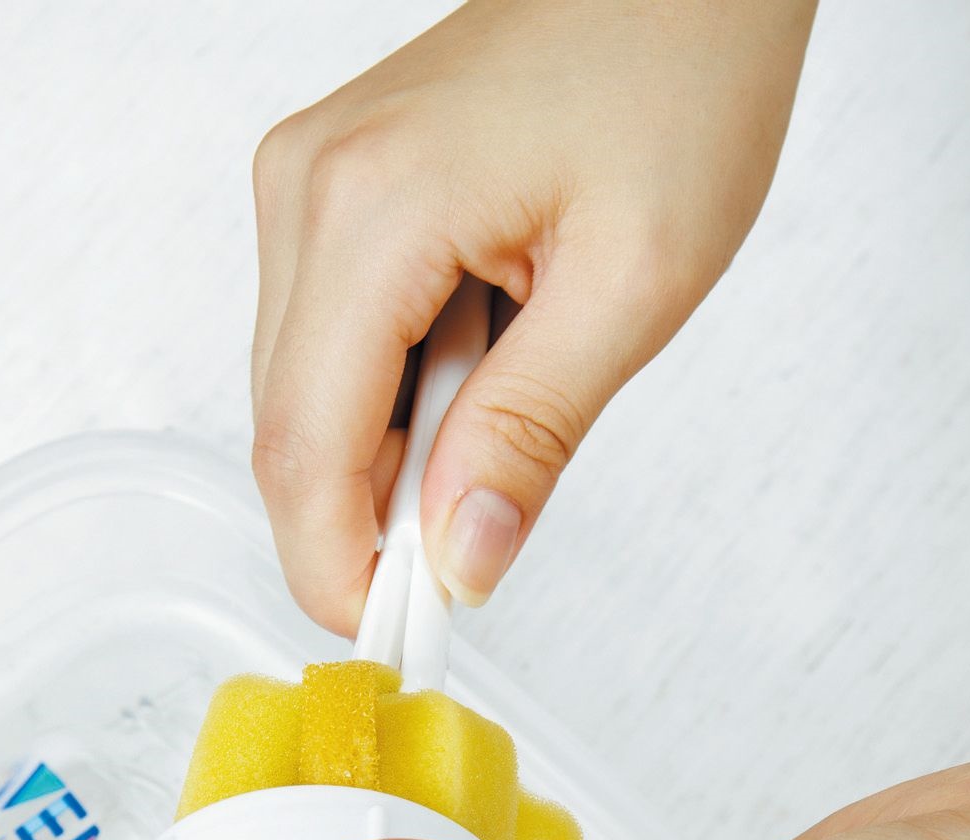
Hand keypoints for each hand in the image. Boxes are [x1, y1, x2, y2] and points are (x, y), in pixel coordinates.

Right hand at [250, 0, 818, 631]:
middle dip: (368, 525)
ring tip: (509, 414)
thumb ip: (530, 435)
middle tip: (472, 561)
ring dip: (391, 458)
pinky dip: (397, 398)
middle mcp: (306, 191)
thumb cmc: (680, 69)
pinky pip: (330, 343)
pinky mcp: (330, 191)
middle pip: (288, 433)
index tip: (400, 638)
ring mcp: (308, 186)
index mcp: (369, 210)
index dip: (337, 570)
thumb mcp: (634, 283)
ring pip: (305, 397)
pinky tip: (481, 366)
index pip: (303, 451)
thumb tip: (460, 564)